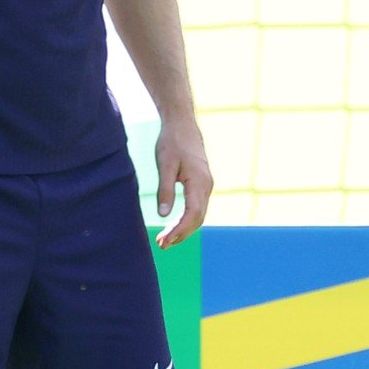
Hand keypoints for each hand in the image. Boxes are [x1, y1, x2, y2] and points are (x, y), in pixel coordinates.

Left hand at [153, 116, 211, 247]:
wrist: (182, 124)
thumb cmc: (172, 141)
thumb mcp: (165, 165)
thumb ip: (165, 190)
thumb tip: (163, 215)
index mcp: (199, 182)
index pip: (192, 215)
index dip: (179, 231)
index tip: (164, 241)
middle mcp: (207, 185)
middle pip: (197, 218)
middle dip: (181, 234)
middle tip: (161, 245)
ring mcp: (207, 184)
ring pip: (199, 214)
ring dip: (184, 229)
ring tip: (166, 239)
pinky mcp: (202, 183)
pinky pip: (198, 206)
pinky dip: (187, 219)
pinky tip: (174, 224)